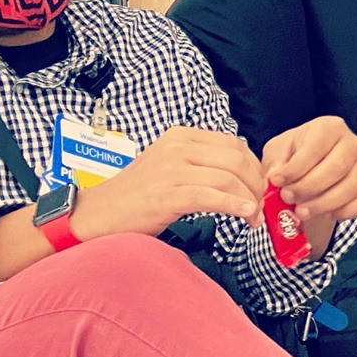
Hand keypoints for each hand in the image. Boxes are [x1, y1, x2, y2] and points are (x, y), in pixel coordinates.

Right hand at [73, 128, 267, 240]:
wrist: (95, 214)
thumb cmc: (135, 196)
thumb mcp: (168, 166)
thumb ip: (200, 163)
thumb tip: (241, 175)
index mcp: (180, 136)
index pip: (234, 144)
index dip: (255, 168)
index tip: (261, 188)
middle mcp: (177, 147)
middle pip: (237, 160)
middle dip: (257, 185)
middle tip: (261, 207)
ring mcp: (171, 170)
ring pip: (229, 178)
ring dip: (249, 201)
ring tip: (253, 220)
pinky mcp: (167, 195)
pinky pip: (212, 197)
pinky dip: (235, 206)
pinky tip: (245, 216)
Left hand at [263, 116, 356, 251]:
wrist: (311, 165)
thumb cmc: (294, 154)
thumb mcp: (278, 150)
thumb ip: (275, 162)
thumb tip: (276, 177)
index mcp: (329, 127)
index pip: (316, 148)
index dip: (296, 168)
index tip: (277, 181)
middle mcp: (351, 143)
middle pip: (336, 168)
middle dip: (308, 188)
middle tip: (287, 198)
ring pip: (350, 188)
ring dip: (323, 204)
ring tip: (301, 211)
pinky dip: (344, 212)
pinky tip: (325, 213)